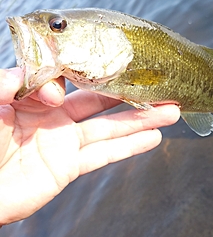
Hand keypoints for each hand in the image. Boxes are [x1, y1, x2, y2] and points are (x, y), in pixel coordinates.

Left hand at [0, 68, 179, 225]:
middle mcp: (53, 116)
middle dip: (130, 91)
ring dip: (141, 118)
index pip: (69, 75)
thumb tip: (52, 88)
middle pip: (99, 99)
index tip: (98, 71)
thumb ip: (10, 83)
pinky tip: (154, 137)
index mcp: (32, 95)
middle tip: (159, 82)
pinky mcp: (68, 167)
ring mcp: (63, 142)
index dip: (88, 69)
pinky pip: (104, 155)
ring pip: (110, 126)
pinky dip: (130, 147)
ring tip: (172, 109)